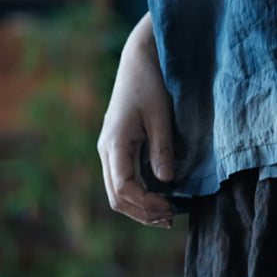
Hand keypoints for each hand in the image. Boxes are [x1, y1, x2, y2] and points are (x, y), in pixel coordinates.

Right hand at [97, 13, 175, 226]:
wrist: (139, 59)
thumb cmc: (150, 82)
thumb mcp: (160, 114)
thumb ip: (162, 147)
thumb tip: (166, 181)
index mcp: (114, 143)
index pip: (122, 188)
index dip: (144, 204)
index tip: (169, 207)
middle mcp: (106, 150)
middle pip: (116, 196)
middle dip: (141, 212)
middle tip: (170, 218)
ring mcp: (110, 149)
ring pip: (117, 191)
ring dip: (139, 206)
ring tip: (166, 214)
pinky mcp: (118, 146)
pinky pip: (123, 178)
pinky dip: (139, 193)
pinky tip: (159, 195)